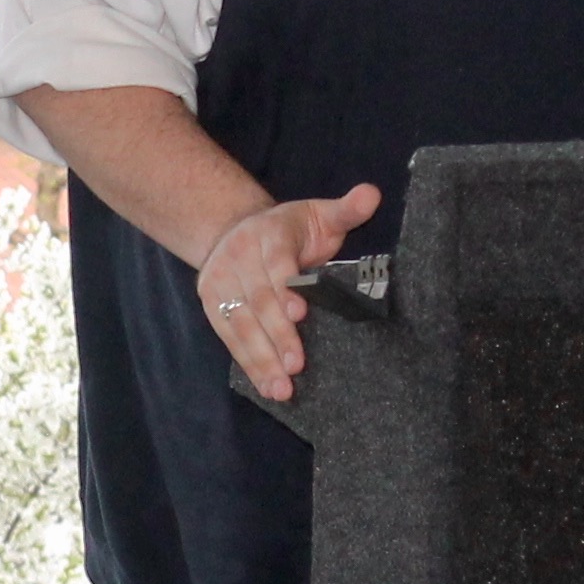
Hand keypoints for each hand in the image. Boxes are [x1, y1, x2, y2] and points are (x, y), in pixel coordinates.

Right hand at [197, 184, 382, 403]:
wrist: (232, 227)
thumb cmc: (288, 229)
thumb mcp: (318, 214)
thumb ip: (345, 210)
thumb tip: (371, 195)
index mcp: (268, 234)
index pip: (276, 265)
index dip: (285, 291)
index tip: (299, 314)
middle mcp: (238, 257)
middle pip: (258, 300)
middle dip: (277, 335)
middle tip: (296, 365)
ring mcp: (220, 281)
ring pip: (241, 323)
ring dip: (261, 358)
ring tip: (282, 388)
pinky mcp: (212, 304)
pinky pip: (229, 337)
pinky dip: (247, 363)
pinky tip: (265, 386)